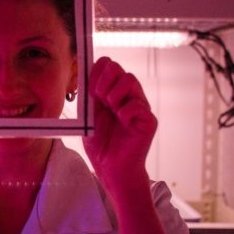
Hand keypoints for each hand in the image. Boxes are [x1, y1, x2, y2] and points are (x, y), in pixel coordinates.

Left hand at [83, 57, 157, 201]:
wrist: (109, 168)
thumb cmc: (100, 144)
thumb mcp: (88, 115)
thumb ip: (88, 95)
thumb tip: (85, 72)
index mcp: (113, 93)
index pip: (108, 65)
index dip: (97, 70)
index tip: (88, 88)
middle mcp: (128, 96)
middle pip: (119, 68)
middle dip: (104, 81)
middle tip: (99, 99)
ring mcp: (140, 107)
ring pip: (130, 80)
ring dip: (114, 93)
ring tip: (110, 110)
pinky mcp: (148, 120)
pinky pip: (137, 105)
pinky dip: (125, 112)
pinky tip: (122, 122)